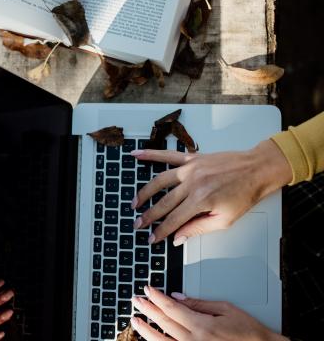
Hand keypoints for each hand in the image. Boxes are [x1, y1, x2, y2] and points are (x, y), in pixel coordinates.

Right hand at [131, 140, 291, 244]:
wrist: (257, 169)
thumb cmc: (244, 194)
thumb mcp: (225, 219)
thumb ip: (198, 228)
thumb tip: (178, 238)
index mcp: (201, 201)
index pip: (174, 220)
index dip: (161, 231)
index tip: (152, 238)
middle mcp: (192, 183)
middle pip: (164, 203)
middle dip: (148, 216)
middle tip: (138, 224)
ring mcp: (190, 169)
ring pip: (159, 180)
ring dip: (144, 192)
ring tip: (134, 202)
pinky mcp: (192, 158)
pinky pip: (167, 155)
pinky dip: (150, 154)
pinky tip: (137, 155)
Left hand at [131, 286, 286, 340]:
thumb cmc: (250, 333)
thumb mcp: (226, 310)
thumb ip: (199, 303)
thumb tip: (177, 296)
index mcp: (202, 326)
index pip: (171, 308)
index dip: (157, 297)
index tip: (148, 290)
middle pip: (163, 323)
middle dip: (147, 309)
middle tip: (136, 300)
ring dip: (146, 329)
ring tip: (135, 320)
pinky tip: (151, 339)